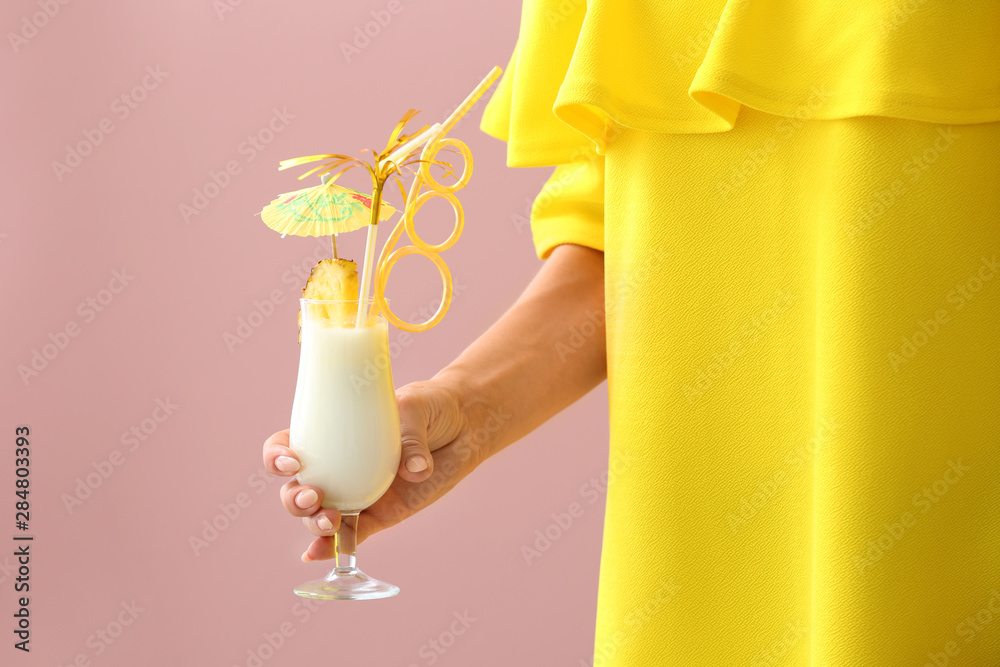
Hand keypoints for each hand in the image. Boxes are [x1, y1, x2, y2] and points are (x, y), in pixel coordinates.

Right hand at [263, 379, 484, 560]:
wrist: (464, 423)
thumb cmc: (431, 406)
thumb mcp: (417, 408)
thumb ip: (412, 438)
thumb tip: (415, 470)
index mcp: (332, 434)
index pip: (288, 445)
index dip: (277, 456)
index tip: (292, 461)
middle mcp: (338, 467)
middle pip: (296, 489)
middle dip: (294, 499)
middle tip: (315, 494)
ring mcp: (357, 493)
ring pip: (319, 516)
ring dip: (314, 523)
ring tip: (331, 520)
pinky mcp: (382, 513)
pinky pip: (353, 535)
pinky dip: (334, 548)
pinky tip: (317, 556)